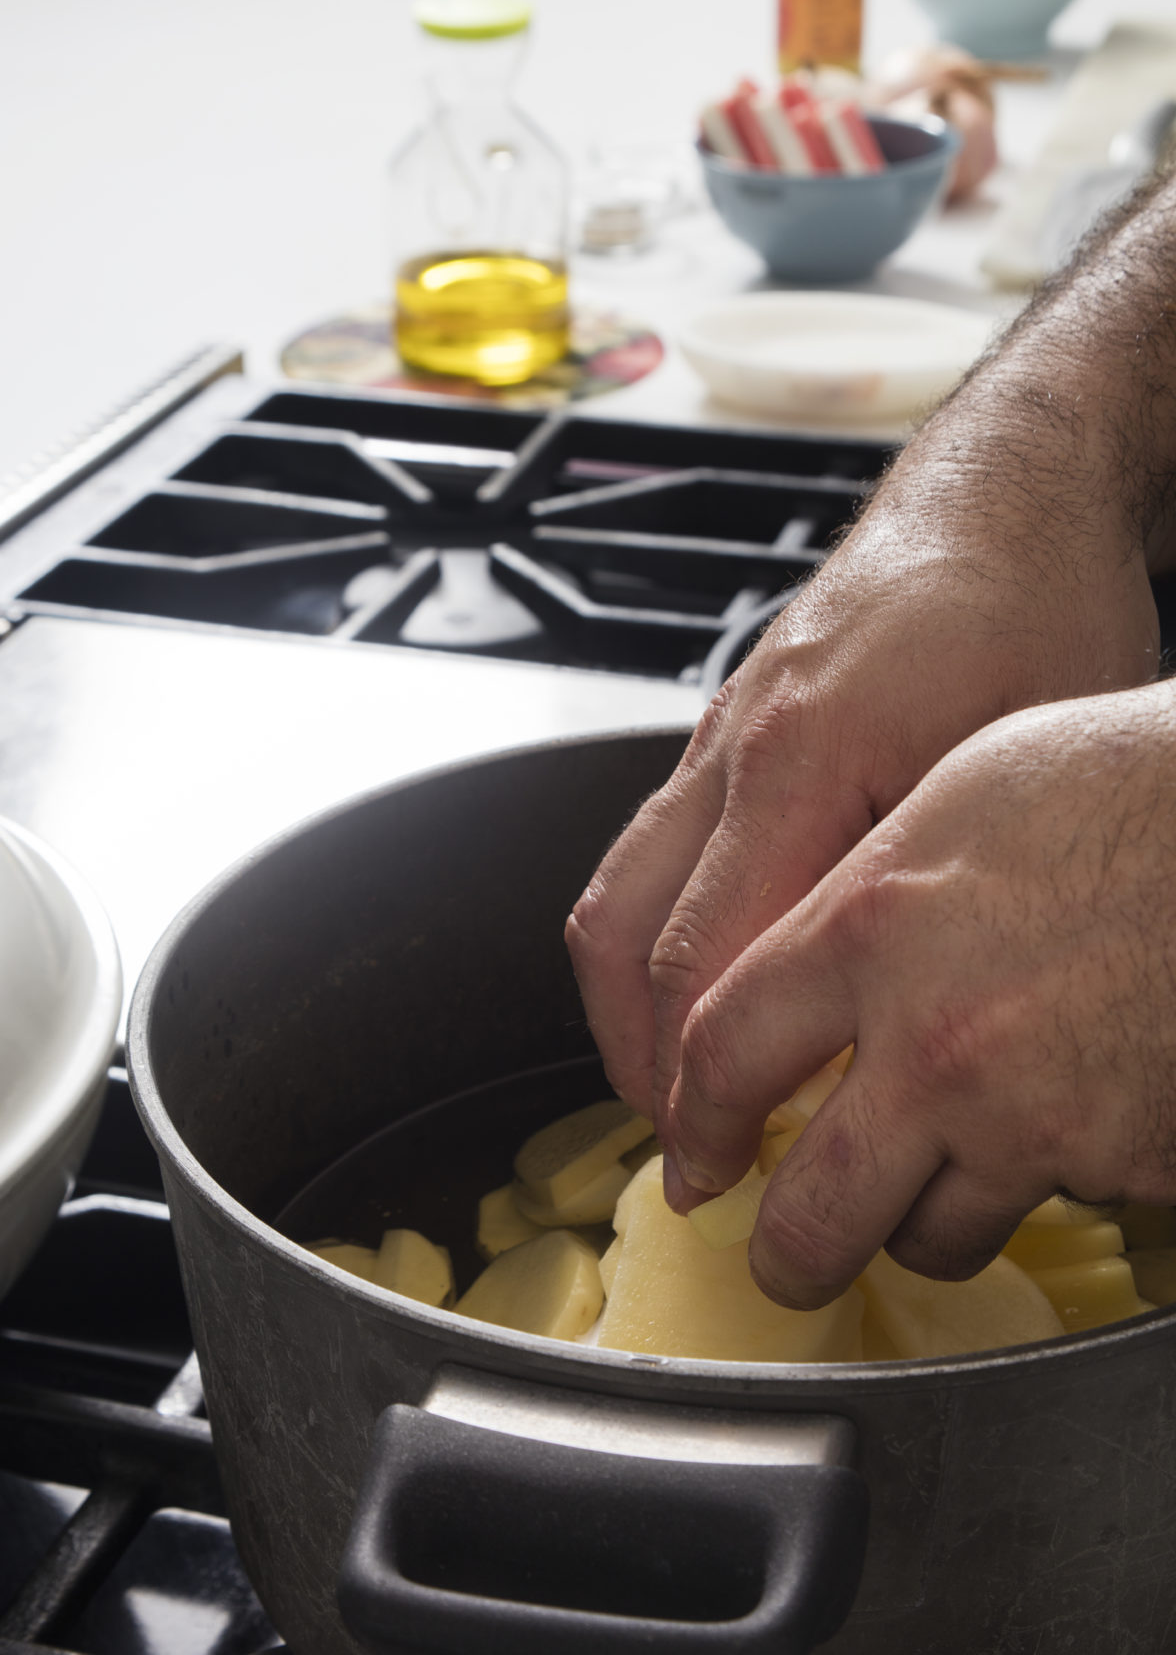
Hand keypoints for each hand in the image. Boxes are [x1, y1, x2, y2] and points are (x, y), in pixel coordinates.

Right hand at [566, 510, 1158, 1134]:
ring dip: (627, 1006)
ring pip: (615, 892)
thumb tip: (922, 1027)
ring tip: (671, 1088)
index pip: (707, 960)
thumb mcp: (1034, 759)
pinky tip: (701, 984)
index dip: (698, 1083)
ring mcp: (721, 734)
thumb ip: (952, 889)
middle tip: (687, 1152)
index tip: (714, 1163)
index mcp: (807, 758)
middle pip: (629, 937)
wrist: (1005, 491)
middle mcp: (739, 748)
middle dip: (643, 1063)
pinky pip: (650, 850)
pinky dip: (652, 939)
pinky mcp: (730, 728)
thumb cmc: (1038, 602)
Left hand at [664, 684, 1175, 1306]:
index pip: (719, 1057)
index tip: (695, 1147)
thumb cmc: (1131, 785)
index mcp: (873, 930)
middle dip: (784, 1254)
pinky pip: (1053, 1206)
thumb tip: (794, 957)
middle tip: (784, 1258)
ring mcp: (1035, 1118)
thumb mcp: (957, 791)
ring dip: (919, 1219)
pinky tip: (1066, 1114)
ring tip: (935, 1177)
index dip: (691, 1120)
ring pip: (930, 1234)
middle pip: (810, 1212)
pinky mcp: (1126, 1165)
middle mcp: (940, 1043)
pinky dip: (1045, 1180)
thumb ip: (856, 889)